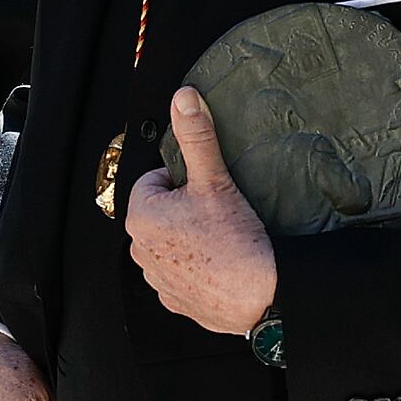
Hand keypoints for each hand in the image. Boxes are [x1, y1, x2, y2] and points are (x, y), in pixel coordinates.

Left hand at [123, 87, 278, 337]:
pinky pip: (182, 275)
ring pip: (172, 244)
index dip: (185, 182)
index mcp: (141, 217)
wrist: (261, 295)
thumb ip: (196, 136)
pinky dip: (198, 269)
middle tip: (217, 216)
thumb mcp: (214, 179)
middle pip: (162, 213)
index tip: (206, 191)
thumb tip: (183, 99)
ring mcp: (156, 280)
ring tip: (220, 240)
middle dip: (186, 210)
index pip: (155, 181)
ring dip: (190, 239)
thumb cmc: (235, 241)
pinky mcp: (175, 301)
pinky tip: (219, 264)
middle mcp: (140, 251)